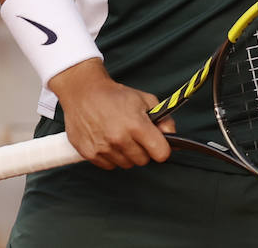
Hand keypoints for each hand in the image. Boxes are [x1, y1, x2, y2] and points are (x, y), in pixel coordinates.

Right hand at [49, 58, 176, 169]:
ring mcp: (103, 148)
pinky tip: (108, 141)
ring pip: (126, 164)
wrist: (84, 93)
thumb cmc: (116, 96)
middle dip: (144, 150)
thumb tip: (172, 136)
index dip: (162, 149)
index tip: (158, 144)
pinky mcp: (89, 153)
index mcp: (136, 125)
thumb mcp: (146, 100)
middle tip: (137, 136)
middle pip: (143, 160)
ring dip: (127, 154)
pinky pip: (109, 166)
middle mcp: (119, 139)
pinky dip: (112, 157)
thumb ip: (164, 119)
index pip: (160, 153)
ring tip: (121, 136)